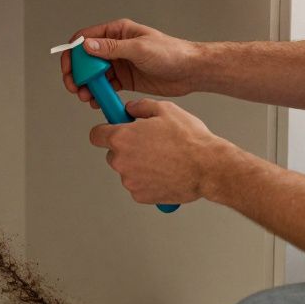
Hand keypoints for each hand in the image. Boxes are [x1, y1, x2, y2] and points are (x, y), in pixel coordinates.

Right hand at [61, 18, 199, 107]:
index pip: (86, 39)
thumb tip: (88, 46)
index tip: (68, 69)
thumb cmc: (171, 52)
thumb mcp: (140, 49)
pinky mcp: (126, 80)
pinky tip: (98, 101)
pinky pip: (106, 87)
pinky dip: (99, 94)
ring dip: (87, 86)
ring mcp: (120, 64)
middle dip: (77, 74)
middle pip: (86, 59)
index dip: (73, 53)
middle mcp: (115, 47)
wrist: (190, 71)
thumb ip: (112, 48)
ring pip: (94, 75)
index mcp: (117, 32)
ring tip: (86, 97)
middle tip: (74, 87)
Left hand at [88, 97, 229, 204]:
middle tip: (148, 144)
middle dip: (126, 149)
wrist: (208, 168)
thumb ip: (140, 107)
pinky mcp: (140, 196)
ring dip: (138, 165)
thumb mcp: (165, 109)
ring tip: (163, 158)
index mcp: (122, 138)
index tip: (111, 131)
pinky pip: (138, 186)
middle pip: (112, 154)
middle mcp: (121, 161)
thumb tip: (130, 109)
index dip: (104, 131)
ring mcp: (130, 181)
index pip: (96, 135)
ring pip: (127, 170)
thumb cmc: (190, 140)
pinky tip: (165, 172)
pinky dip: (148, 181)